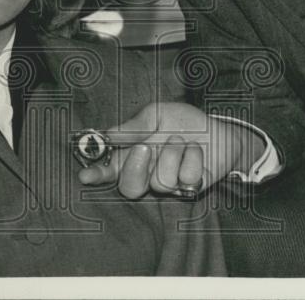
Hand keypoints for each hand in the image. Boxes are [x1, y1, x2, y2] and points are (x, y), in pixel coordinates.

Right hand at [77, 102, 263, 198]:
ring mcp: (169, 184)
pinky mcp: (190, 189)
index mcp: (134, 155)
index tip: (85, 176)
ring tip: (181, 140)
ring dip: (173, 153)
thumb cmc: (184, 122)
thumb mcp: (157, 114)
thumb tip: (108, 135)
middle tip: (145, 148)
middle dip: (135, 168)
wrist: (219, 130)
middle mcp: (148, 173)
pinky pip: (186, 179)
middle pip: (129, 188)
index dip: (96, 174)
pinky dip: (193, 157)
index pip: (109, 170)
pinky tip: (197, 151)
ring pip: (160, 182)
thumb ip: (134, 126)